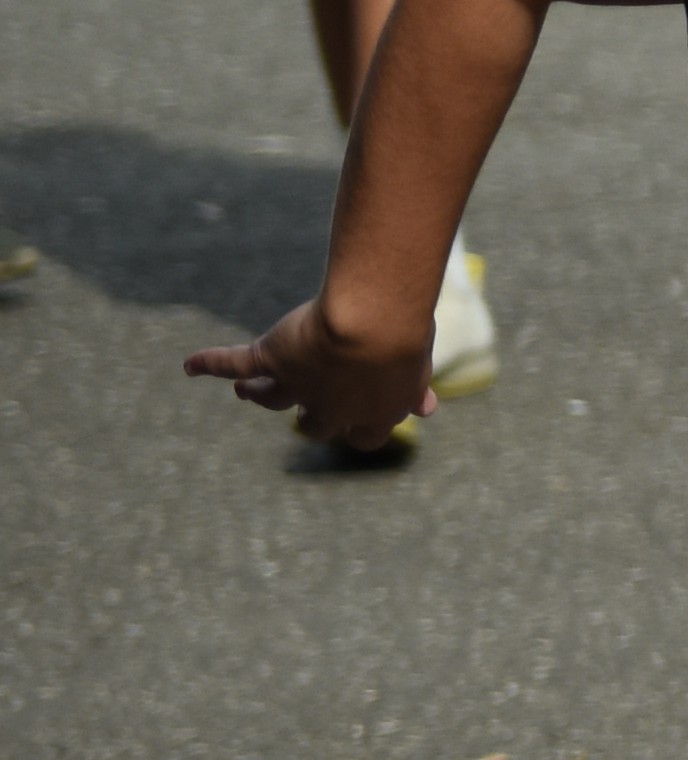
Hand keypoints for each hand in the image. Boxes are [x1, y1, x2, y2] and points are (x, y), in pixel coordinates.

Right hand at [195, 277, 433, 451]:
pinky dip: (210, 363)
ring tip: (245, 391)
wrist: (373, 323)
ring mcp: (297, 384)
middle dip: (307, 414)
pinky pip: (234, 363)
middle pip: (314, 422)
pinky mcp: (271, 357)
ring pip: (270, 396)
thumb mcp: (419, 366)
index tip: (357, 418)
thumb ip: (415, 388)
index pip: (364, 435)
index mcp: (375, 414)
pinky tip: (190, 365)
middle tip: (302, 406)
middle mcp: (331, 407)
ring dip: (257, 394)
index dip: (359, 427)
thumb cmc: (406, 338)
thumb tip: (426, 410)